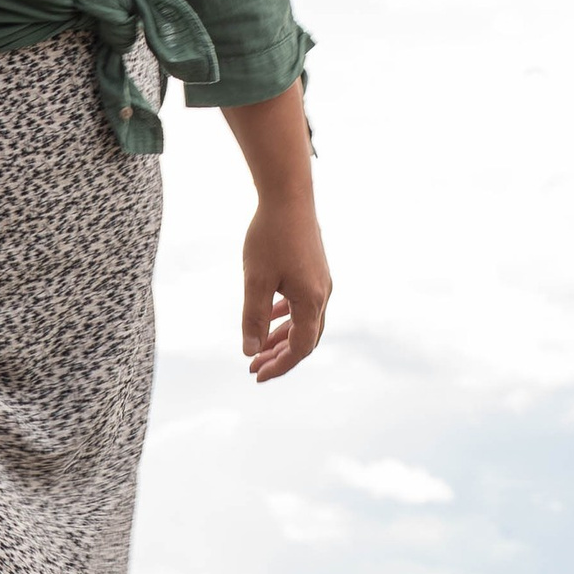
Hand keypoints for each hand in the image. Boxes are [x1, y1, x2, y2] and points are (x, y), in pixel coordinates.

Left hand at [242, 198, 330, 381]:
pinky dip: (286, 317)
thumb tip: (250, 352)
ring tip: (258, 349)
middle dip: (280, 356)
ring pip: (304, 321)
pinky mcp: (314, 271)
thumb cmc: (270, 237)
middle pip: (305, 338)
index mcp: (311, 301)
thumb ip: (253, 318)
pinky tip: (270, 317)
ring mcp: (321, 282)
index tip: (256, 375)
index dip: (279, 365)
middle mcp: (322, 294)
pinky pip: (303, 304)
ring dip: (281, 337)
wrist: (289, 198)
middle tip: (253, 368)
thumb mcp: (255, 281)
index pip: (299, 347)